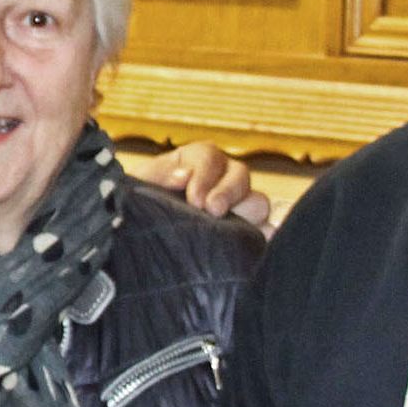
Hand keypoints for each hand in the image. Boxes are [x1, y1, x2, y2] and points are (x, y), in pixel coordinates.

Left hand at [136, 141, 272, 233]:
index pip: (209, 156)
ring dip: (247, 215)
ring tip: (230, 233)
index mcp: (195, 162)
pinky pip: (266, 233)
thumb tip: (183, 177)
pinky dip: (266, 238)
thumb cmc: (141, 208)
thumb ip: (159, 177)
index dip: (205, 174)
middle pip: (240, 175)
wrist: (143, 240)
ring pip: (257, 203)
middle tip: (213, 211)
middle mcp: (222, 179)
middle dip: (228, 192)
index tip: (194, 198)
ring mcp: (238, 206)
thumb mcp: (142, 188)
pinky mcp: (247, 234)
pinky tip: (256, 250)